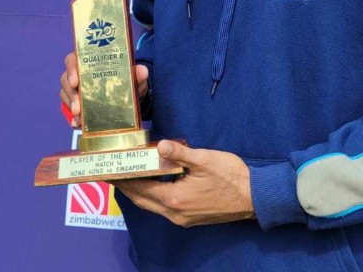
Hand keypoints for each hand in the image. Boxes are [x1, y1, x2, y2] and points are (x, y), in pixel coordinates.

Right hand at [59, 52, 148, 128]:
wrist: (128, 98)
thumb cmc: (126, 82)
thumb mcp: (133, 77)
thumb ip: (137, 73)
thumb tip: (142, 71)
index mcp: (88, 62)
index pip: (72, 60)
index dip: (71, 69)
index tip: (75, 82)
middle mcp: (79, 74)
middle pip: (66, 80)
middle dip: (70, 94)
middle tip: (77, 107)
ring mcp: (75, 89)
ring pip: (66, 95)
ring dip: (71, 106)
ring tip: (80, 118)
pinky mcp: (77, 104)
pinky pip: (70, 110)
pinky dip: (74, 118)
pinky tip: (78, 124)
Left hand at [113, 140, 254, 226]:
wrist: (254, 197)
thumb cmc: (230, 176)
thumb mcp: (204, 159)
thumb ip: (179, 153)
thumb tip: (159, 145)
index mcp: (174, 198)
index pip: (140, 188)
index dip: (123, 178)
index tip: (109, 169)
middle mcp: (174, 212)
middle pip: (141, 200)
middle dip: (125, 186)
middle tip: (112, 171)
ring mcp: (182, 218)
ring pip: (151, 205)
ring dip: (138, 191)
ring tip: (127, 175)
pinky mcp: (189, 218)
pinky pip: (162, 207)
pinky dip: (151, 195)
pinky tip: (152, 183)